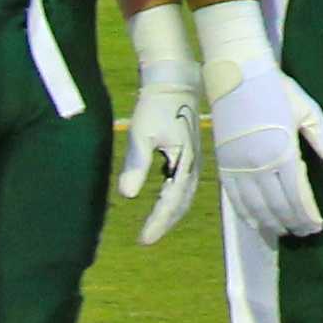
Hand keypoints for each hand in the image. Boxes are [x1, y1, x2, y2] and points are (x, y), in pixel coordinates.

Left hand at [116, 3, 201, 244]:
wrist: (176, 81)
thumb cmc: (156, 105)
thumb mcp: (141, 134)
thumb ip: (136, 164)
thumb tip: (127, 195)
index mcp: (184, 161)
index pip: (170, 201)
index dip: (157, 223)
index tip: (143, 240)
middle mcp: (193, 164)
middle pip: (182, 202)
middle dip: (165, 223)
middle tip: (147, 239)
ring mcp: (194, 158)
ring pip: (185, 194)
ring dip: (172, 212)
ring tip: (155, 226)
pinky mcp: (190, 152)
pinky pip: (184, 183)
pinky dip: (175, 198)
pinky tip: (164, 199)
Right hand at [197, 0, 322, 241]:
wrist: (237, 74)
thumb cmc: (278, 90)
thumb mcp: (310, 112)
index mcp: (283, 152)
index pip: (298, 195)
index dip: (309, 215)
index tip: (319, 226)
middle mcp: (260, 164)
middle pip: (278, 206)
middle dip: (294, 222)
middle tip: (306, 233)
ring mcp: (239, 166)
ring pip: (256, 207)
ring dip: (272, 223)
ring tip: (285, 232)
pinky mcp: (224, 164)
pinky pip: (235, 199)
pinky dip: (247, 214)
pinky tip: (257, 222)